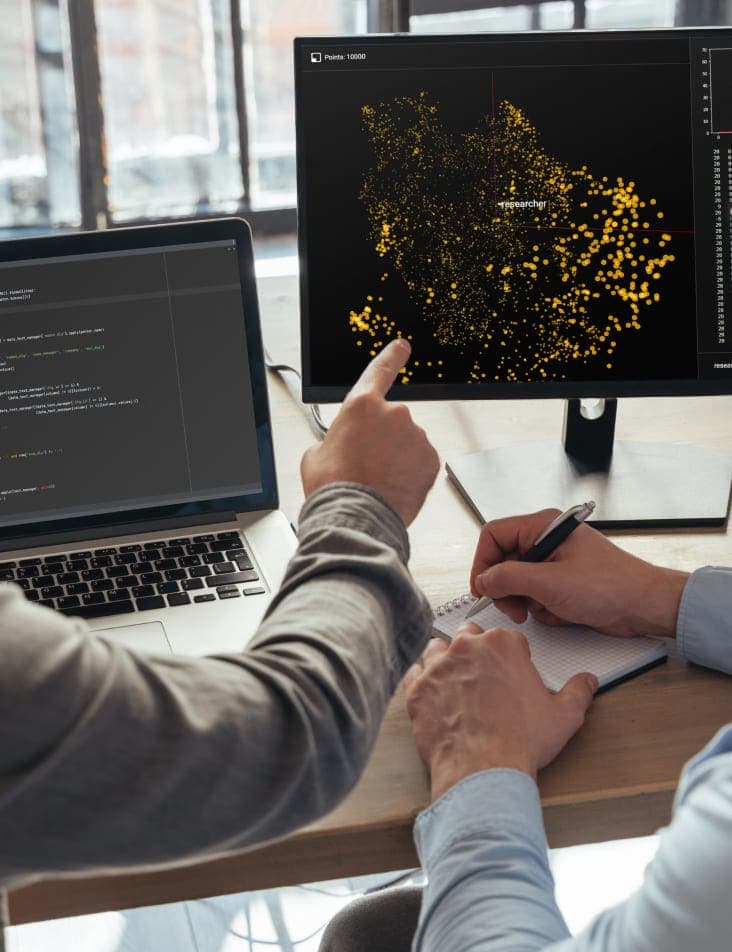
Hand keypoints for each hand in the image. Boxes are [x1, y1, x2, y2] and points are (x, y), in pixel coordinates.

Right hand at [301, 339, 439, 525]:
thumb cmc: (334, 487)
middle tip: (365, 464)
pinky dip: (410, 472)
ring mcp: (416, 436)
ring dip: (396, 457)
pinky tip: (394, 486)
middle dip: (382, 439)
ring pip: (407, 443)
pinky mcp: (430, 459)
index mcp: (361, 405)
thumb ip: (336, 437)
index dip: (392, 356)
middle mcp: (394, 413)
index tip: (402, 347)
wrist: (356, 518)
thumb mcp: (316, 454)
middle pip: (390, 420)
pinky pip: (420, 461)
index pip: (380, 370)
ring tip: (377, 480)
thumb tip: (341, 444)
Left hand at [404, 623, 596, 799]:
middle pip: (469, 634)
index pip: (507, 637)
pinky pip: (413, 672)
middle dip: (476, 650)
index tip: (512, 672)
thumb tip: (588, 681)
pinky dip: (421, 680)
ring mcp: (438, 665)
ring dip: (445, 660)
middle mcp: (467, 647)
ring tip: (455, 681)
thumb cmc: (520, 742)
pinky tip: (432, 692)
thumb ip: (578, 692)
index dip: (512, 656)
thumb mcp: (563, 717)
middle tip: (483, 675)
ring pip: (437, 648)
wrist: (482, 770)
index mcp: (503, 645)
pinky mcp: (417, 688)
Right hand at [470, 509, 688, 637]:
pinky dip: (543, 608)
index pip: (494, 535)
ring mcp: (554, 562)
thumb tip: (483, 581)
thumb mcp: (550, 583)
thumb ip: (508, 578)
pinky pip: (535, 595)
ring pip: (517, 582)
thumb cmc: (611, 586)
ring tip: (546, 609)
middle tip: (514, 608)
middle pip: (503, 561)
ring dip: (526, 601)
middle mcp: (546, 540)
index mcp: (543, 526)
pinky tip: (562, 612)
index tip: (481, 588)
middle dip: (506, 589)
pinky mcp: (561, 583)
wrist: (644, 606)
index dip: (483, 562)